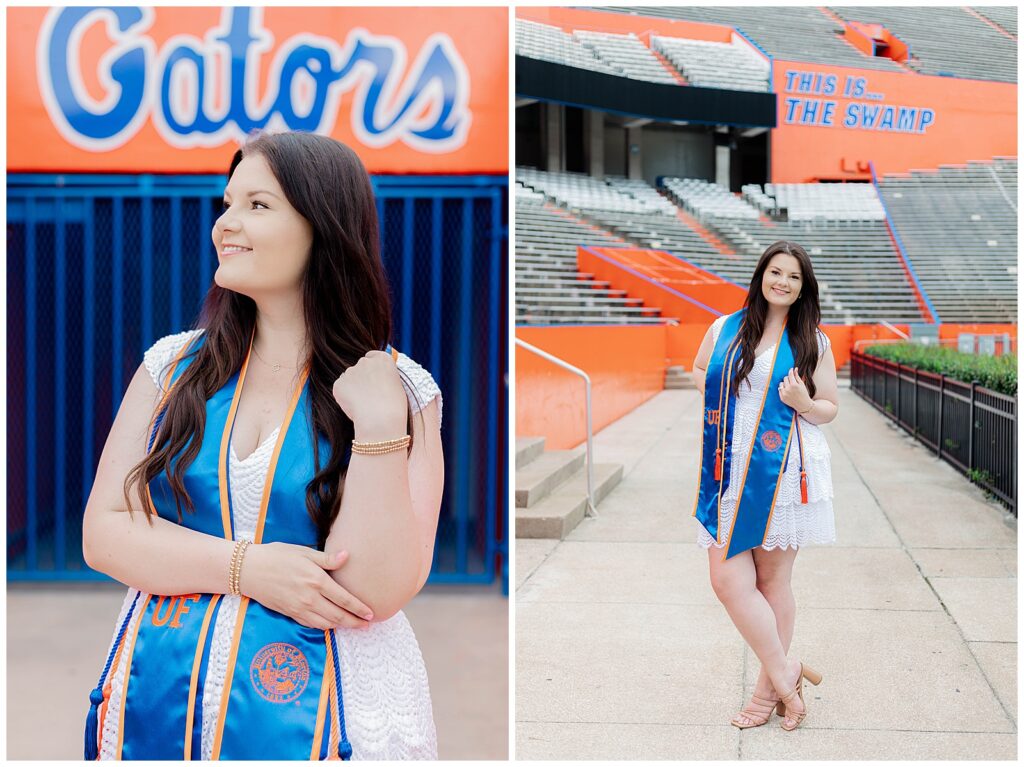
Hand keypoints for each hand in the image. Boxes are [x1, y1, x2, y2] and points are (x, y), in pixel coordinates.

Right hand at [238, 542, 373, 629]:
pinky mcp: (290, 613)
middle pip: (338, 616)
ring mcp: (299, 608)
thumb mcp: (304, 552)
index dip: (359, 609)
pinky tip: (331, 624)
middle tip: (367, 625)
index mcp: (316, 580)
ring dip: (342, 627)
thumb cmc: (277, 556)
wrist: (248, 570)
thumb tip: (347, 556)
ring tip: (354, 626)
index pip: (344, 599)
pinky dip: (325, 627)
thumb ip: (327, 559)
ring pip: (326, 624)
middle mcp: (309, 598)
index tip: (371, 613)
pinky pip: (311, 624)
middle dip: (355, 622)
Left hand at [331, 351, 407, 438]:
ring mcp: (350, 371)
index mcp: (383, 359)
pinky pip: (340, 389)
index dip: (372, 369)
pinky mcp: (339, 383)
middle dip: (361, 378)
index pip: (372, 357)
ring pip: (349, 379)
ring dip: (353, 388)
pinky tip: (355, 407)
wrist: (381, 418)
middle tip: (368, 396)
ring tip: (364, 405)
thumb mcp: (396, 385)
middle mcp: (365, 361)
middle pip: (360, 367)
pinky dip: (344, 397)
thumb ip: (384, 377)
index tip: (374, 379)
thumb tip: (374, 380)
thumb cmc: (394, 406)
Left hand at [778, 367, 812, 413]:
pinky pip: (779, 389)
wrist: (803, 405)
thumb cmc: (804, 394)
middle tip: (792, 381)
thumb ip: (797, 376)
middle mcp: (788, 389)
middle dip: (789, 378)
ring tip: (789, 386)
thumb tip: (795, 369)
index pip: (790, 375)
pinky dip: (783, 389)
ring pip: (781, 383)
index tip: (791, 369)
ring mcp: (784, 394)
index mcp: (794, 385)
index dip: (791, 371)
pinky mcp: (782, 398)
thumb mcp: (802, 384)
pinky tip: (787, 390)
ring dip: (785, 383)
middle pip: (785, 378)